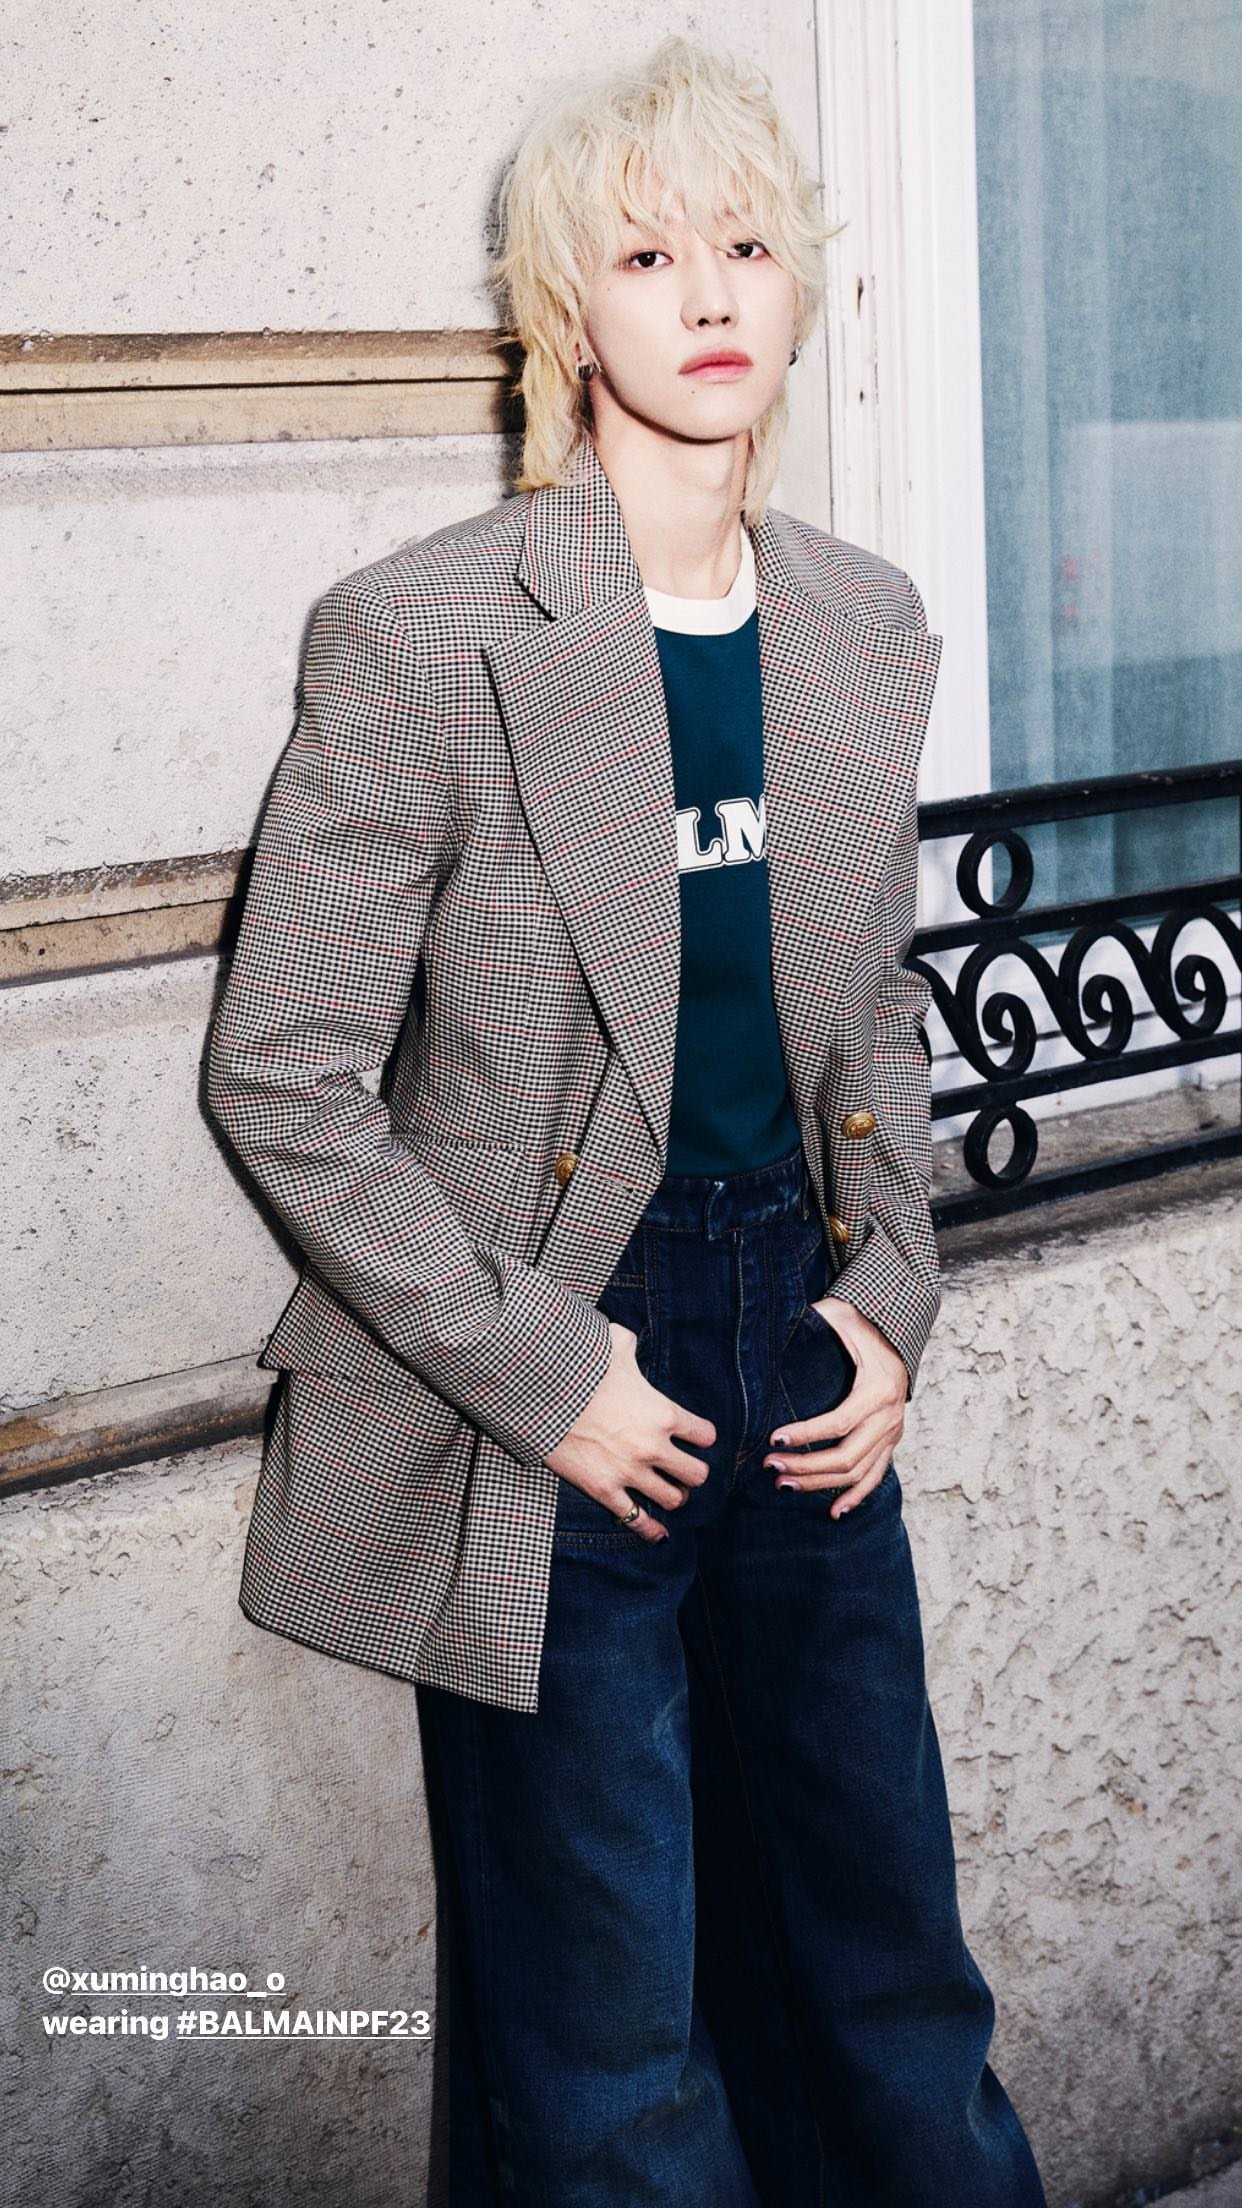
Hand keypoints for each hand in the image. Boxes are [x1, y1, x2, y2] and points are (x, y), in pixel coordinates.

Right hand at [545, 1323, 714, 1542]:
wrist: (542, 1394)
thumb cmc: (580, 1368)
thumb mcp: (611, 1344)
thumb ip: (627, 1343)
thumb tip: (625, 1339)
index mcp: (664, 1413)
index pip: (705, 1435)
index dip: (702, 1436)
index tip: (696, 1437)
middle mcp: (654, 1447)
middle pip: (697, 1475)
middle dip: (693, 1472)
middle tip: (683, 1468)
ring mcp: (630, 1472)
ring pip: (673, 1499)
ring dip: (673, 1496)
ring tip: (668, 1491)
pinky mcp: (604, 1490)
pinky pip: (636, 1520)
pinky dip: (650, 1529)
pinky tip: (659, 1534)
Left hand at [763, 1296, 907, 1518]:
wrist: (897, 1326)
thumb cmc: (860, 1321)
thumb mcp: (837, 1317)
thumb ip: (812, 1325)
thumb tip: (771, 1332)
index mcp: (879, 1389)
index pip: (839, 1422)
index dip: (806, 1435)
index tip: (774, 1440)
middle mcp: (890, 1415)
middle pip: (847, 1456)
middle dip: (806, 1466)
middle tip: (771, 1467)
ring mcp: (893, 1431)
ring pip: (857, 1472)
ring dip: (820, 1483)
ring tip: (784, 1484)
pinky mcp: (891, 1440)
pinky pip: (876, 1475)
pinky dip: (856, 1496)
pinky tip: (834, 1511)